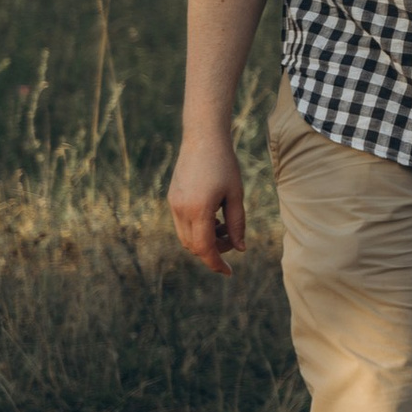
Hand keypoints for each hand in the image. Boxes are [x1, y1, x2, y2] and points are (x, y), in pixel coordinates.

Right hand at [170, 129, 247, 274]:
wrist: (203, 138)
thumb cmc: (225, 164)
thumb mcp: (236, 195)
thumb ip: (238, 224)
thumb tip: (240, 249)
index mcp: (199, 210)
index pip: (205, 249)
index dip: (216, 263)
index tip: (228, 273)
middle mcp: (181, 210)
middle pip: (194, 246)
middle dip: (214, 250)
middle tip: (233, 239)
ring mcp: (173, 204)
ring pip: (186, 237)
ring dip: (205, 240)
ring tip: (224, 225)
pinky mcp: (172, 198)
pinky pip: (182, 224)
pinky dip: (197, 228)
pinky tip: (213, 216)